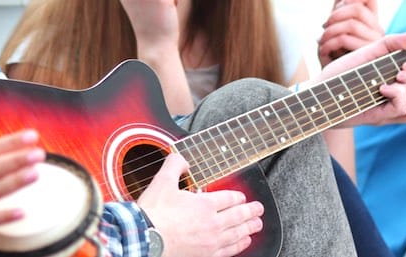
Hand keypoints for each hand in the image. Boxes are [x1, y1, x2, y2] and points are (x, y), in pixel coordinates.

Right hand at [137, 153, 263, 256]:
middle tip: (259, 210)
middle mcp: (213, 223)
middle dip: (251, 212)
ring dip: (249, 228)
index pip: (229, 198)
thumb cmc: (154, 213)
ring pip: (237, 233)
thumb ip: (175, 165)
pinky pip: (230, 250)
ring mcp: (211, 241)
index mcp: (205, 204)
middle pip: (238, 216)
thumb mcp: (162, 181)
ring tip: (257, 225)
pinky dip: (240, 245)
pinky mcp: (206, 255)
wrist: (145, 238)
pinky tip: (244, 243)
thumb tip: (181, 158)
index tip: (242, 197)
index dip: (238, 196)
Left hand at [317, 33, 405, 126]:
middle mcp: (395, 102)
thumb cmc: (340, 74)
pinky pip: (404, 111)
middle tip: (400, 70)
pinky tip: (382, 88)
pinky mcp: (378, 117)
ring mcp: (387, 112)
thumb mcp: (366, 54)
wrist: (316, 90)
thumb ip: (389, 44)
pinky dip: (398, 95)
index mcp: (396, 87)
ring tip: (393, 80)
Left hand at [318, 0, 384, 65]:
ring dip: (329, 32)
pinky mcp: (366, 58)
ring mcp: (375, 45)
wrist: (331, 86)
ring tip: (322, 42)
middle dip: (335, 15)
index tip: (338, 5)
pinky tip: (323, 52)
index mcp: (372, 23)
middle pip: (356, 10)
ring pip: (351, 24)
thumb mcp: (335, 32)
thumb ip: (340, 10)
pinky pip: (345, 39)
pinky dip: (328, 44)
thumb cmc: (334, 58)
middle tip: (324, 27)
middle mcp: (378, 33)